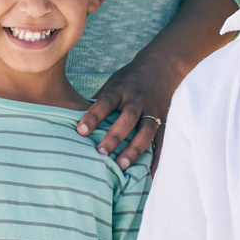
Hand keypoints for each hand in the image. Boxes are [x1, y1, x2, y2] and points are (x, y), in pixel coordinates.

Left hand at [78, 54, 182, 170]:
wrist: (161, 66)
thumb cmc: (129, 79)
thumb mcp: (113, 83)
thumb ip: (99, 102)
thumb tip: (75, 120)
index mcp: (121, 89)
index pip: (106, 102)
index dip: (93, 116)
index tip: (80, 131)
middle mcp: (138, 99)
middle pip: (127, 118)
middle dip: (114, 136)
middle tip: (100, 153)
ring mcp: (153, 110)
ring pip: (146, 130)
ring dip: (134, 148)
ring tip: (121, 165)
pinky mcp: (165, 119)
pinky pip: (164, 139)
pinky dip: (159, 157)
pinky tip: (152, 173)